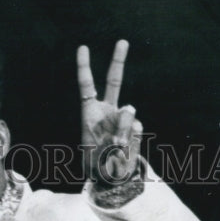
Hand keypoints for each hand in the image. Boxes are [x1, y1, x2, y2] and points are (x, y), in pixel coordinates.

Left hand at [77, 39, 142, 184]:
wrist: (112, 180)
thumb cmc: (97, 166)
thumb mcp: (97, 151)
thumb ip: (112, 129)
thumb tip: (131, 111)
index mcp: (90, 114)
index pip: (87, 86)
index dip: (84, 67)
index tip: (83, 47)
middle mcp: (108, 112)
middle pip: (114, 81)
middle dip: (118, 60)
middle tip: (123, 41)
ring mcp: (123, 119)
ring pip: (128, 112)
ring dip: (123, 129)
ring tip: (115, 148)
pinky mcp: (135, 128)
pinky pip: (136, 127)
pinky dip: (130, 138)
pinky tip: (123, 149)